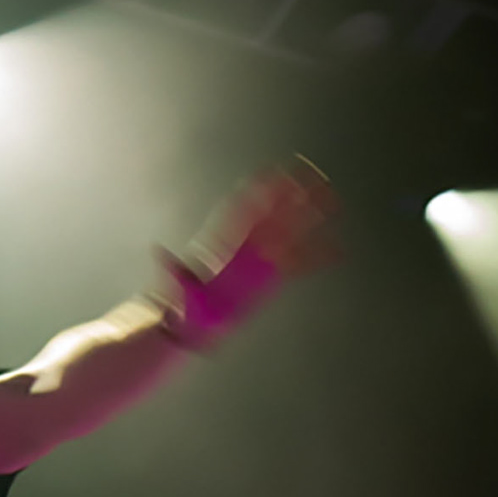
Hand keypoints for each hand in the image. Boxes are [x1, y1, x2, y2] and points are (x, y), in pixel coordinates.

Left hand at [157, 159, 342, 348]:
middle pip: (274, 212)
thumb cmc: (186, 305)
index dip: (259, 191)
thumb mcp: (180, 287)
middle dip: (294, 194)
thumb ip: (174, 270)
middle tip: (316, 175)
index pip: (245, 210)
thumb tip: (159, 253)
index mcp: (227, 243)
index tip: (275, 172)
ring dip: (311, 215)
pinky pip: (300, 262)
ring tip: (333, 200)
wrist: (195, 324)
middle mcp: (248, 245)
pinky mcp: (273, 276)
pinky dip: (318, 255)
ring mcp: (263, 258)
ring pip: (291, 231)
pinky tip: (339, 250)